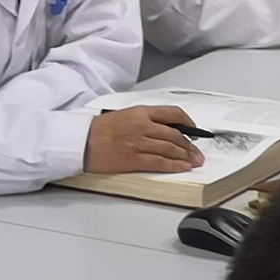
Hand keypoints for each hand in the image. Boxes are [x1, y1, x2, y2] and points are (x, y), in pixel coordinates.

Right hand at [86, 106, 204, 175]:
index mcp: (141, 112)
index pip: (173, 113)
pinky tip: (183, 167)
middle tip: (198, 152)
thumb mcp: (124, 116)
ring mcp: (139, 143)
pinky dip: (174, 165)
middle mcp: (143, 126)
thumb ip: (145, 120)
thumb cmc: (99, 129)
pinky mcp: (134, 159)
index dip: (188, 122)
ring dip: (186, 156)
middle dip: (191, 145)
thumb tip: (164, 129)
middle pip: (176, 134)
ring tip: (195, 161)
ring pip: (171, 148)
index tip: (194, 130)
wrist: (81, 141)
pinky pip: (160, 162)